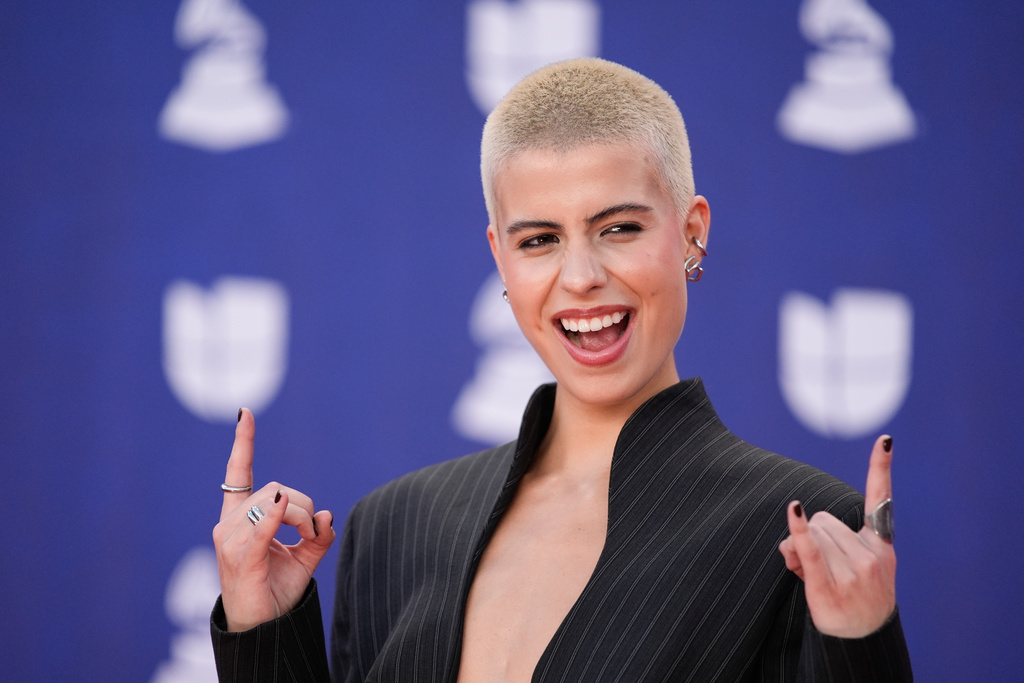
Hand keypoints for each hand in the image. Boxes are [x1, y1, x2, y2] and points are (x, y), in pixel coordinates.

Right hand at [212, 408, 336, 631]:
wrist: (262, 630)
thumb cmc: (275, 590)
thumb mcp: (304, 558)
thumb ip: (317, 534)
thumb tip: (329, 514)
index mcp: (241, 518)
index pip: (239, 474)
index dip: (243, 443)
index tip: (245, 413)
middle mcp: (230, 524)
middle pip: (275, 488)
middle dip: (303, 505)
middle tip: (312, 532)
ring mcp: (230, 540)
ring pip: (276, 502)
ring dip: (302, 517)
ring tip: (307, 540)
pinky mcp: (239, 558)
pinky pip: (260, 528)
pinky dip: (276, 517)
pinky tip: (287, 512)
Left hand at [778, 435, 896, 637]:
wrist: (861, 640)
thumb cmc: (851, 597)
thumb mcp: (852, 567)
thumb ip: (826, 539)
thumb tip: (797, 521)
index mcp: (879, 545)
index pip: (880, 500)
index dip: (881, 468)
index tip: (885, 439)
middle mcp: (870, 555)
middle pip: (824, 519)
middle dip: (812, 535)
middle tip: (819, 566)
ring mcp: (852, 571)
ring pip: (811, 533)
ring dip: (798, 548)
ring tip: (810, 575)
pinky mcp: (829, 584)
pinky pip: (809, 549)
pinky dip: (798, 530)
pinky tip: (793, 509)